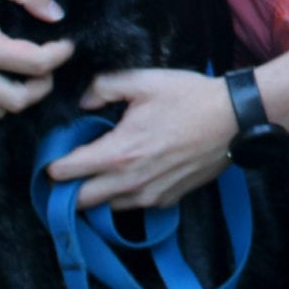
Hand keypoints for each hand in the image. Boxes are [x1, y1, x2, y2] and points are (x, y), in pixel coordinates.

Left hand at [47, 69, 235, 210]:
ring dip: (96, 194)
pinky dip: (124, 195)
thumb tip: (83, 102)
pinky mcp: (166, 200)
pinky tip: (133, 172)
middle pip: (78, 201)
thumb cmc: (190, 98)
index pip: (65, 172)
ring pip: (104, 208)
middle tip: (70, 170)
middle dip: (67, 189)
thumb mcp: (144, 80)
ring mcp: (149, 196)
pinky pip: (133, 206)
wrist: (235, 120)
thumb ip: (103, 86)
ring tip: (101, 171)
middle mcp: (130, 182)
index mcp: (118, 152)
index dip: (53, 164)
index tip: (55, 155)